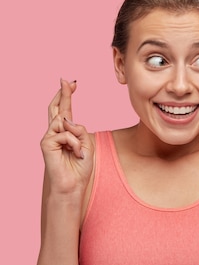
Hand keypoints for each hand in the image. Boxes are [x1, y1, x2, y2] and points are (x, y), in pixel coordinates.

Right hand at [40, 79, 92, 194]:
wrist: (73, 184)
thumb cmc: (80, 167)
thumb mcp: (87, 144)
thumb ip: (79, 129)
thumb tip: (66, 118)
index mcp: (67, 133)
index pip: (66, 111)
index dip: (67, 96)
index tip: (72, 83)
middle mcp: (56, 132)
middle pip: (57, 109)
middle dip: (63, 94)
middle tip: (66, 80)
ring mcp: (49, 137)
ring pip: (66, 122)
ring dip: (78, 137)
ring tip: (79, 152)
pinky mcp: (45, 142)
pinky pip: (65, 134)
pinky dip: (74, 144)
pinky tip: (75, 154)